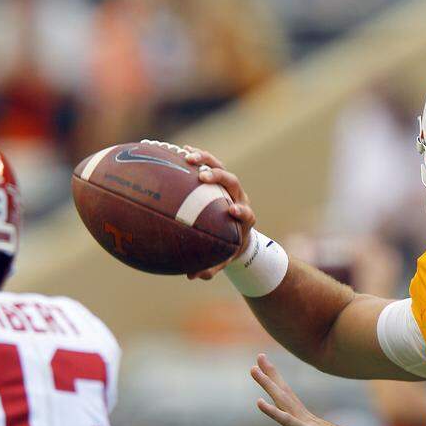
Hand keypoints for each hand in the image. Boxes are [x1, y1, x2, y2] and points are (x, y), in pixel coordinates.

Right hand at [182, 145, 255, 279]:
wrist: (236, 232)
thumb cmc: (228, 248)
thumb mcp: (222, 260)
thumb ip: (210, 269)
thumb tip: (193, 276)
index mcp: (244, 219)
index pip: (247, 213)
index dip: (241, 210)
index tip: (232, 210)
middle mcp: (238, 198)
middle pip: (233, 182)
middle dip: (220, 177)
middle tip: (202, 177)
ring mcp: (229, 186)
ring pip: (221, 167)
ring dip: (206, 160)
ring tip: (187, 157)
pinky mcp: (218, 179)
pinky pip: (208, 163)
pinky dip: (197, 157)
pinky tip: (178, 150)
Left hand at [250, 353, 365, 425]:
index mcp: (308, 425)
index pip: (288, 402)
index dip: (277, 388)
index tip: (268, 374)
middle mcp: (305, 419)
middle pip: (283, 393)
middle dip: (271, 376)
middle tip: (259, 358)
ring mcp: (305, 424)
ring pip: (282, 400)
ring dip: (267, 384)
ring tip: (253, 368)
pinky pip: (286, 421)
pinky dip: (272, 412)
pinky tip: (259, 402)